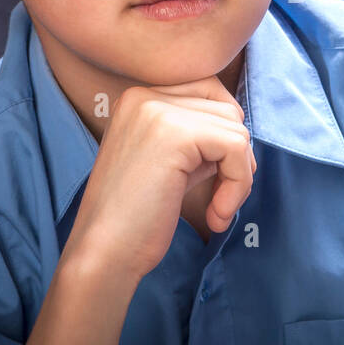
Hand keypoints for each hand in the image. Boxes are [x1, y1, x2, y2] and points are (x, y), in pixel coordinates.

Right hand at [62, 76, 255, 281]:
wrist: (103, 252)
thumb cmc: (136, 217)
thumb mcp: (168, 161)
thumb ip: (197, 138)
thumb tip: (240, 130)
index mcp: (138, 97)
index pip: (209, 92)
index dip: (223, 136)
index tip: (217, 178)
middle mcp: (144, 94)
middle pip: (226, 109)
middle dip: (235, 157)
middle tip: (222, 196)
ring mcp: (157, 110)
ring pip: (236, 129)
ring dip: (239, 176)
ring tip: (217, 209)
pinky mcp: (175, 134)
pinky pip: (236, 149)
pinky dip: (238, 185)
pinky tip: (216, 215)